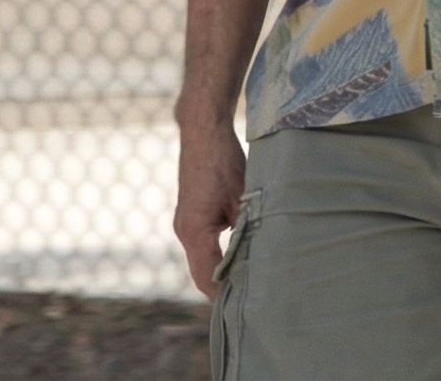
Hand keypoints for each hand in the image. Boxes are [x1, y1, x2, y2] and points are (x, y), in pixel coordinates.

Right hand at [173, 121, 246, 296]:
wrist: (203, 133)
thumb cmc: (224, 163)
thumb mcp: (242, 198)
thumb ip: (244, 230)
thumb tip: (256, 255)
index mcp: (195, 231)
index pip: (207, 276)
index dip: (223, 294)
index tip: (242, 307)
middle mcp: (184, 230)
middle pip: (201, 272)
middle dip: (221, 287)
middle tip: (247, 301)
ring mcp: (184, 221)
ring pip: (200, 258)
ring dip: (218, 271)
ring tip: (244, 283)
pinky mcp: (188, 213)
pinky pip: (201, 243)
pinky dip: (214, 255)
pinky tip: (234, 257)